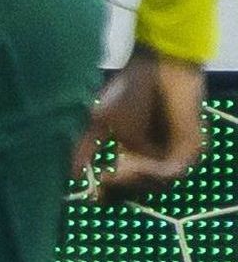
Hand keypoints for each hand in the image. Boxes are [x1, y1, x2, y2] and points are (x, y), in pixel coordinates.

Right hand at [87, 51, 205, 195]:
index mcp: (135, 154)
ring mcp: (175, 154)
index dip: (109, 191)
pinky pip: (173, 170)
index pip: (124, 182)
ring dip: (136, 179)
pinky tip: (134, 162)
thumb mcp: (99, 120)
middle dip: (121, 188)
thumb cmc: (129, 90)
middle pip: (140, 187)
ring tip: (118, 168)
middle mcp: (157, 157)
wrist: (160, 67)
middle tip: (104, 182)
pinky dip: (153, 170)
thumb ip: (85, 147)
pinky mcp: (191, 148)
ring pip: (157, 183)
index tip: (92, 195)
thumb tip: (70, 174)